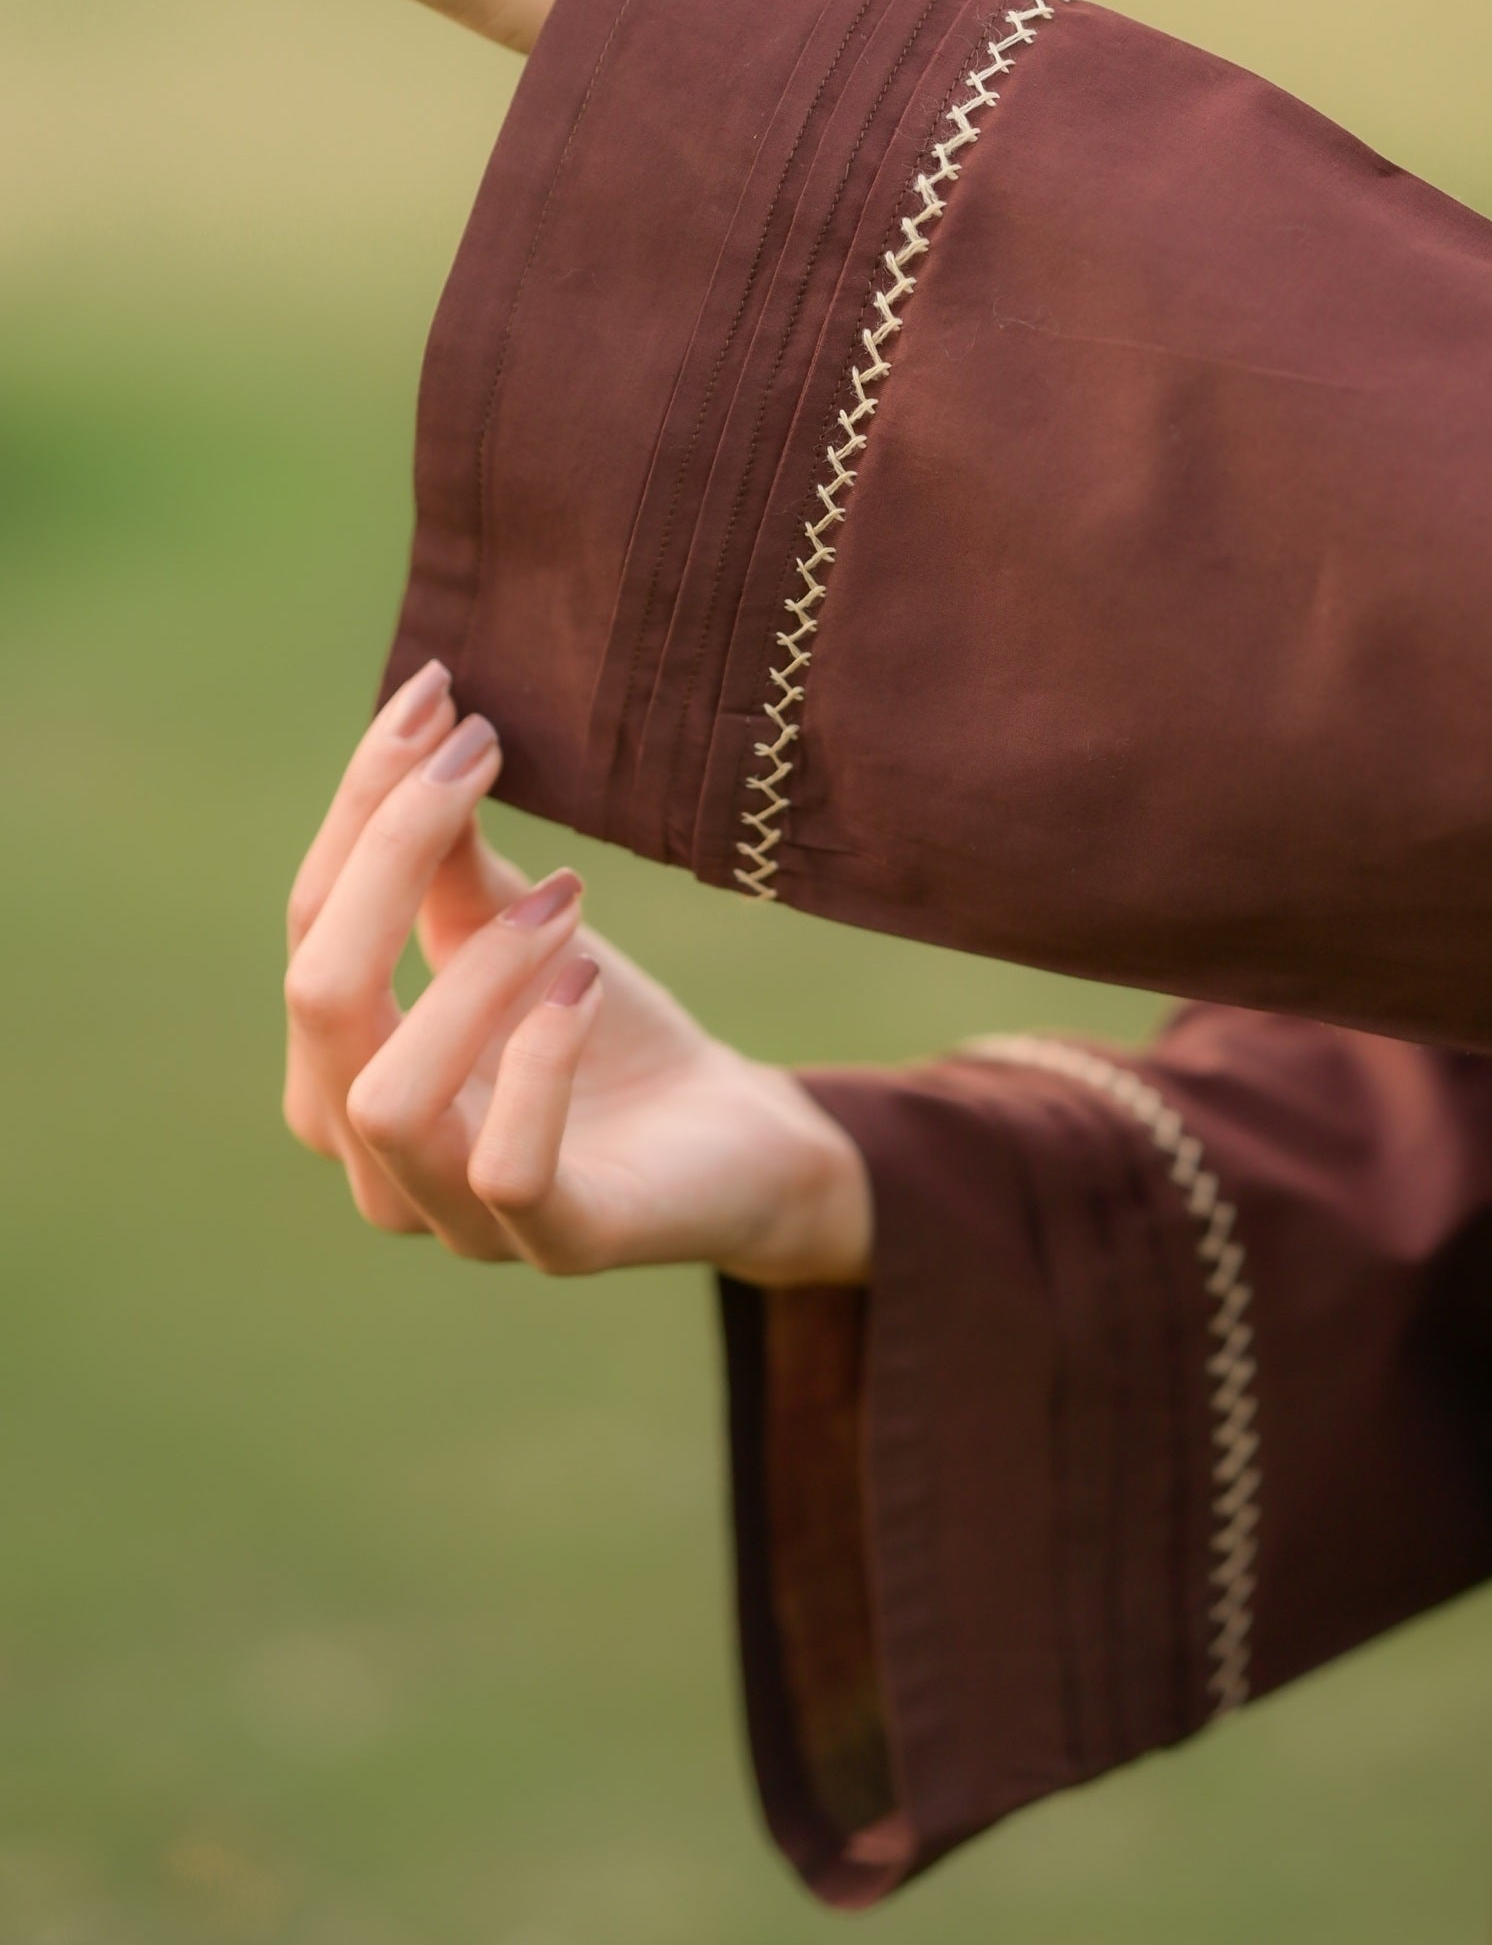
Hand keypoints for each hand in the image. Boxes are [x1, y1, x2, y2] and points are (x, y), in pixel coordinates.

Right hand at [281, 662, 872, 1284]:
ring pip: (389, 1100)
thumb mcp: (521, 929)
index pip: (308, 924)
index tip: (439, 698)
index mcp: (339, 1068)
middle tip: (482, 759)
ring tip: (563, 899)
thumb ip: (449, 861)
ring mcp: (455, 1218)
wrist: (731, 1133)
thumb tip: (423, 727)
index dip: (363, 805)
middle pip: (320, 997)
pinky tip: (584, 985)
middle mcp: (371, 1155)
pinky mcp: (557, 1247)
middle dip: (388, 857)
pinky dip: (541, 1062)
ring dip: (472, 973)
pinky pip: (508, 1171)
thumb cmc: (603, 1027)